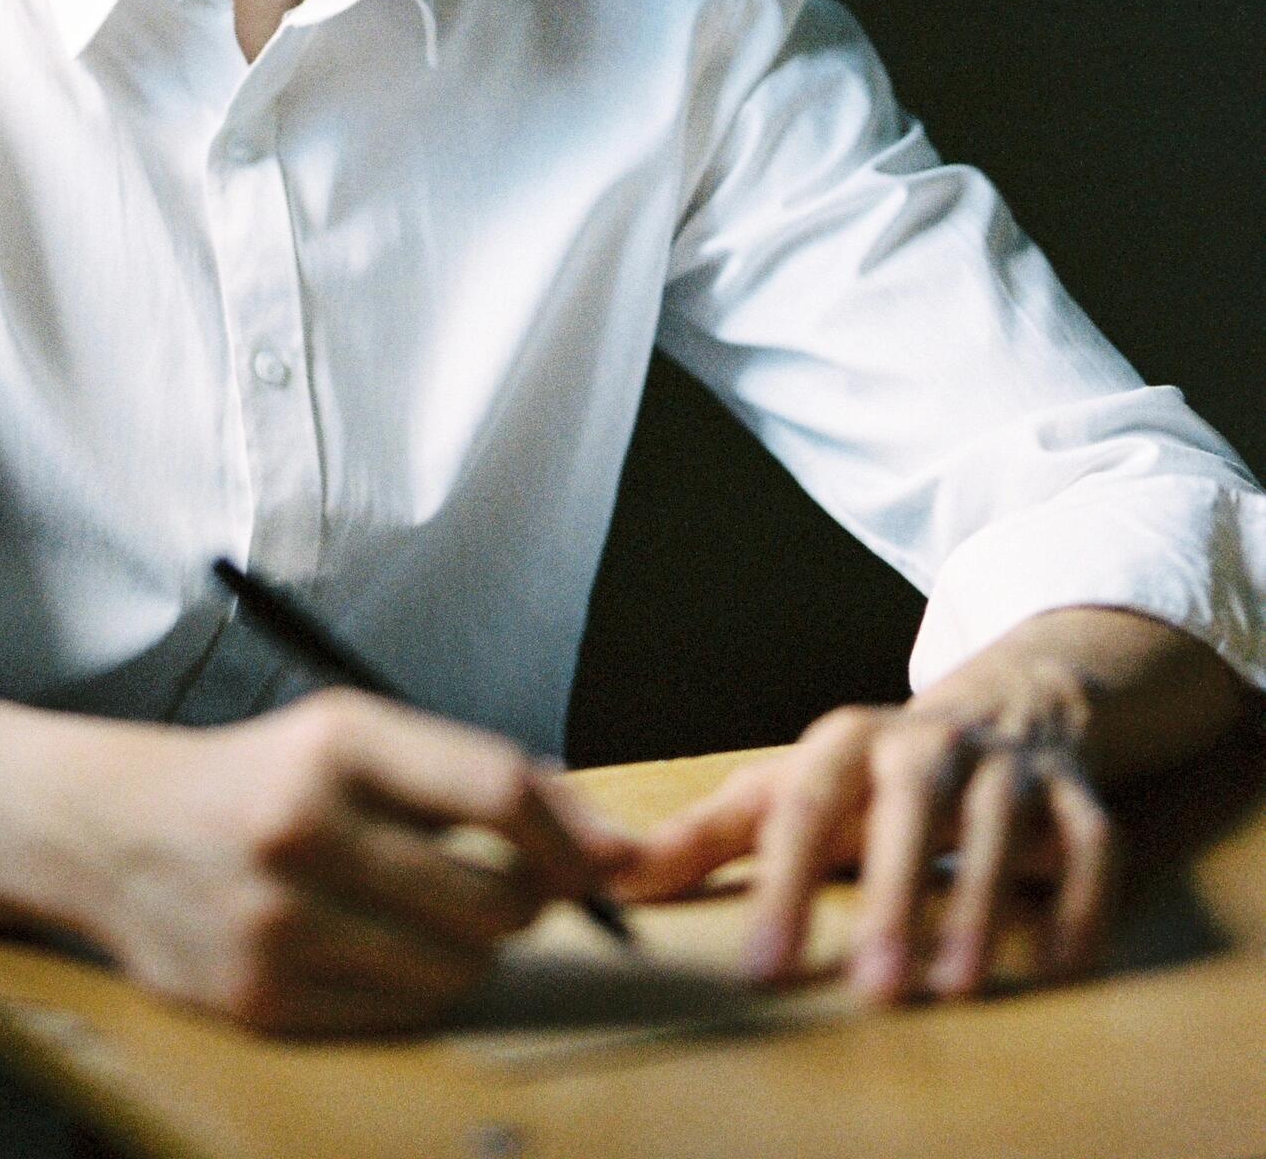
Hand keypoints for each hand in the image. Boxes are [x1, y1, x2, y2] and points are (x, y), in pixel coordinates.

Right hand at [40, 690, 638, 1035]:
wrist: (116, 831)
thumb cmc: (262, 777)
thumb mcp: (354, 737)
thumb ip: (473, 775)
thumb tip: (602, 838)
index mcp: (340, 741)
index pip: (498, 791)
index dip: (570, 835)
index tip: (601, 861)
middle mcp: (307, 826)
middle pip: (493, 899)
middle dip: (525, 904)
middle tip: (508, 891)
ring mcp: (281, 920)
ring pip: (457, 970)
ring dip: (471, 952)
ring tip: (433, 919)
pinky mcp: (261, 996)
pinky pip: (400, 1015)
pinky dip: (414, 990)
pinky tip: (378, 951)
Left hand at [622, 695, 1116, 1003]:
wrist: (1001, 706)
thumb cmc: (871, 776)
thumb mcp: (788, 789)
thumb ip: (707, 838)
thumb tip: (609, 881)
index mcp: (849, 742)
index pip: (807, 804)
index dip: (783, 883)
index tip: (763, 972)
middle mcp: (929, 743)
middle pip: (912, 806)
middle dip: (894, 896)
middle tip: (875, 993)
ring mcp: (1007, 769)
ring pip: (1003, 825)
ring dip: (982, 905)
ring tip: (955, 991)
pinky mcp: (1075, 800)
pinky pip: (1091, 844)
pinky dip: (1084, 900)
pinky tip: (1064, 964)